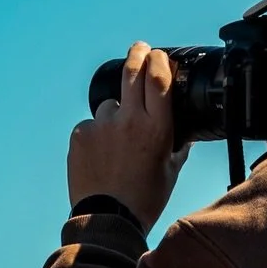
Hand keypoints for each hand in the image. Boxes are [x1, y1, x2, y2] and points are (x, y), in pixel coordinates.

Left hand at [68, 42, 189, 230]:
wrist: (107, 219)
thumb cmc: (145, 197)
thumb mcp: (171, 170)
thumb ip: (179, 145)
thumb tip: (186, 131)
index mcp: (157, 128)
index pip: (158, 78)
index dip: (158, 61)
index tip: (158, 55)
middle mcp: (129, 120)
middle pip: (132, 72)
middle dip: (137, 54)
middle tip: (139, 49)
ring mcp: (101, 125)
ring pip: (110, 105)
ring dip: (115, 114)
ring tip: (117, 145)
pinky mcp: (80, 134)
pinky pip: (91, 125)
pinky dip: (96, 134)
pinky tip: (101, 156)